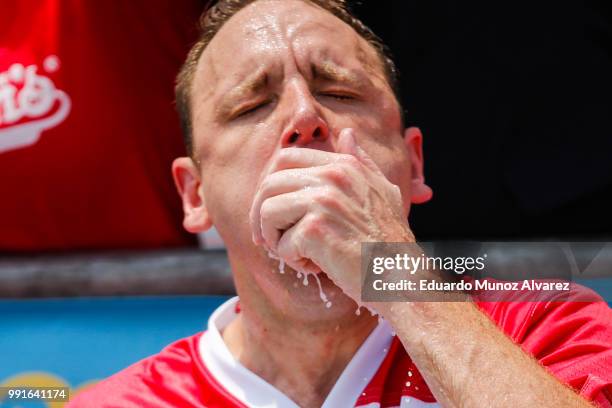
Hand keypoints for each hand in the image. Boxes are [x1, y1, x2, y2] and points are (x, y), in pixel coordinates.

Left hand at [249, 128, 414, 299]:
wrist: (401, 278)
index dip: (271, 187)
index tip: (273, 213)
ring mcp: (324, 200)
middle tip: (269, 240)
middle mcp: (333, 176)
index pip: (286, 159)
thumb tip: (347, 134)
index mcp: (344, 165)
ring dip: (274, 238)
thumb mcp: (383, 192)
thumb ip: (362, 162)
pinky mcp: (315, 229)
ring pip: (267, 211)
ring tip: (299, 254)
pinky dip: (293, 260)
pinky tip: (316, 267)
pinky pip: (279, 243)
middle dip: (261, 214)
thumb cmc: (390, 242)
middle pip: (269, 183)